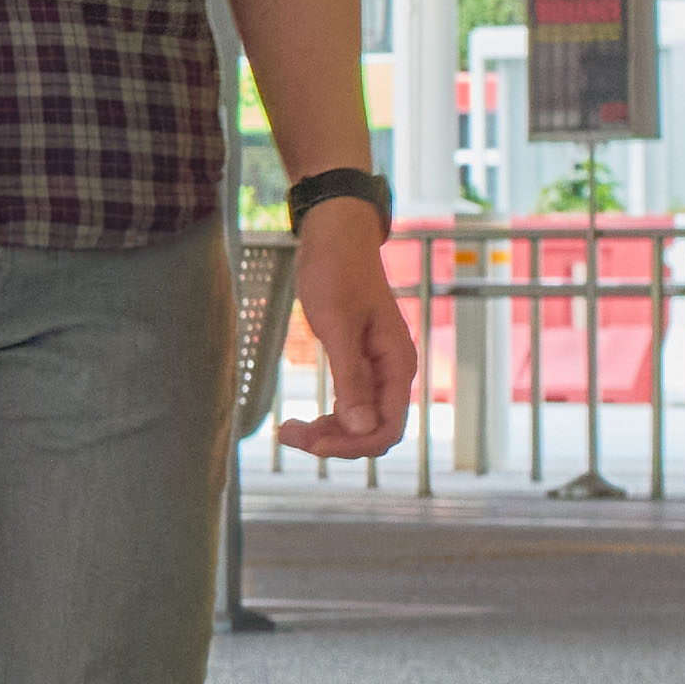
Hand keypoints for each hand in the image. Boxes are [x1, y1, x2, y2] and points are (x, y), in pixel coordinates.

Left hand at [277, 210, 419, 460]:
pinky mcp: (359, 364)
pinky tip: (298, 420)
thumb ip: (350, 377)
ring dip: (328, 434)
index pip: (387, 428)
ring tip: (287, 430)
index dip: (353, 445)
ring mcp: (377, 369)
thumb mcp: (337, 325)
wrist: (335, 237)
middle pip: (373, 431)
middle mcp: (393, 372)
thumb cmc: (336, 273)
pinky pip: (350, 406)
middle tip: (288, 434)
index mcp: (397, 364)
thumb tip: (361, 427)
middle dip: (335, 442)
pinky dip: (328, 418)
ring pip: (360, 422)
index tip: (312, 444)